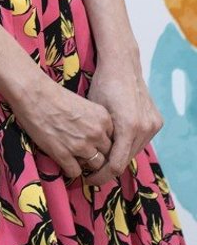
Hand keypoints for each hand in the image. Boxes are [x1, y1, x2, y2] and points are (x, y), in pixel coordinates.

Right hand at [12, 73, 113, 181]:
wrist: (33, 94)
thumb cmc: (54, 95)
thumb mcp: (84, 104)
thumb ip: (94, 121)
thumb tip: (93, 137)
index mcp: (104, 119)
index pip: (113, 141)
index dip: (101, 143)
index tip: (91, 141)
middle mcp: (96, 133)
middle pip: (106, 155)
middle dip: (96, 155)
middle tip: (82, 151)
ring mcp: (81, 146)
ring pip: (93, 166)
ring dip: (85, 163)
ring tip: (73, 155)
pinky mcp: (64, 155)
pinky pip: (75, 172)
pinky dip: (70, 169)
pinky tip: (63, 160)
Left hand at [82, 59, 162, 188]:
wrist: (122, 65)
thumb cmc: (103, 85)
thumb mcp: (94, 113)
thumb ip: (96, 137)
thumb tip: (88, 159)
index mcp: (128, 127)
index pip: (115, 165)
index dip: (100, 176)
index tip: (87, 179)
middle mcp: (145, 128)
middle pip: (126, 160)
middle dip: (108, 168)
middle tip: (91, 170)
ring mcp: (153, 125)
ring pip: (134, 152)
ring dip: (118, 157)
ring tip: (101, 157)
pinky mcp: (157, 122)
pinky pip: (141, 141)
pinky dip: (128, 145)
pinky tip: (114, 143)